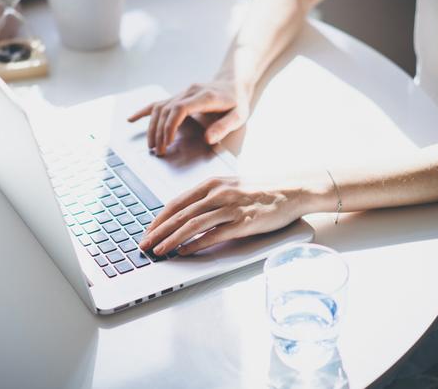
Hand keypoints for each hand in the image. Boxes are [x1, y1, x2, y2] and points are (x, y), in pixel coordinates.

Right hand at [127, 79, 249, 155]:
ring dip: (152, 127)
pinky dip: (143, 111)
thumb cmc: (237, 101)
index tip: (167, 142)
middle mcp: (190, 92)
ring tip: (152, 145)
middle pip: (167, 110)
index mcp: (205, 96)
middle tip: (159, 151)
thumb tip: (208, 139)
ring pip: (159, 107)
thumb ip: (224, 127)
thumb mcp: (239, 115)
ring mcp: (182, 92)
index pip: (180, 108)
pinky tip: (131, 119)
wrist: (234, 82)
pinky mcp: (178, 96)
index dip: (170, 126)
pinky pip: (158, 103)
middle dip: (160, 132)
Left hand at [139, 177, 307, 255]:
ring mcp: (230, 207)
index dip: (159, 219)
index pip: (177, 202)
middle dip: (158, 231)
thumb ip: (210, 197)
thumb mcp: (231, 186)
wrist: (293, 190)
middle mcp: (218, 193)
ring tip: (159, 251)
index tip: (148, 230)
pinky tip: (184, 252)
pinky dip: (195, 245)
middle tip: (144, 244)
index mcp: (212, 184)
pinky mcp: (243, 222)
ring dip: (172, 240)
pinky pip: (213, 235)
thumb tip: (187, 213)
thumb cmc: (262, 190)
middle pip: (180, 215)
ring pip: (192, 225)